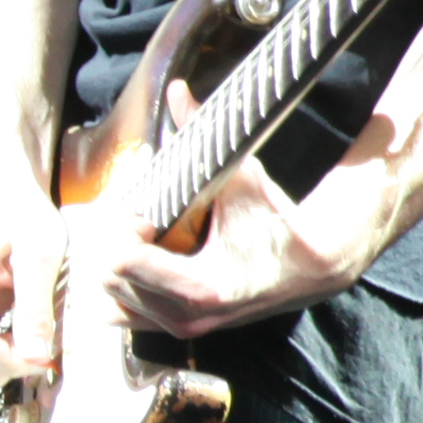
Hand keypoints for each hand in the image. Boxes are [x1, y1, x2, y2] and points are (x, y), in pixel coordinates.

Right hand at [0, 192, 62, 390]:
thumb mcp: (40, 254)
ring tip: (27, 347)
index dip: (8, 360)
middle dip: (0, 370)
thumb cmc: (22, 216)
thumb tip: (38, 357)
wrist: (7, 198)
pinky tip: (17, 345)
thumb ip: (36, 306)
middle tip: (37, 351)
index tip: (44, 353)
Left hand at [86, 149, 388, 339]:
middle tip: (135, 219)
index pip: (123, 264)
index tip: (143, 212)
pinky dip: (122, 286)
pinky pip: (124, 314)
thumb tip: (178, 91)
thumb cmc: (277, 221)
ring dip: (114, 266)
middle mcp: (188, 317)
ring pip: (110, 301)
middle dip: (114, 246)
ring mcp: (182, 328)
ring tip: (138, 237)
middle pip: (109, 281)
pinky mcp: (179, 330)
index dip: (123, 231)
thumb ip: (203, 136)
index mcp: (203, 287)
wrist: (313, 264)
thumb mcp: (241, 178)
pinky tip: (142, 258)